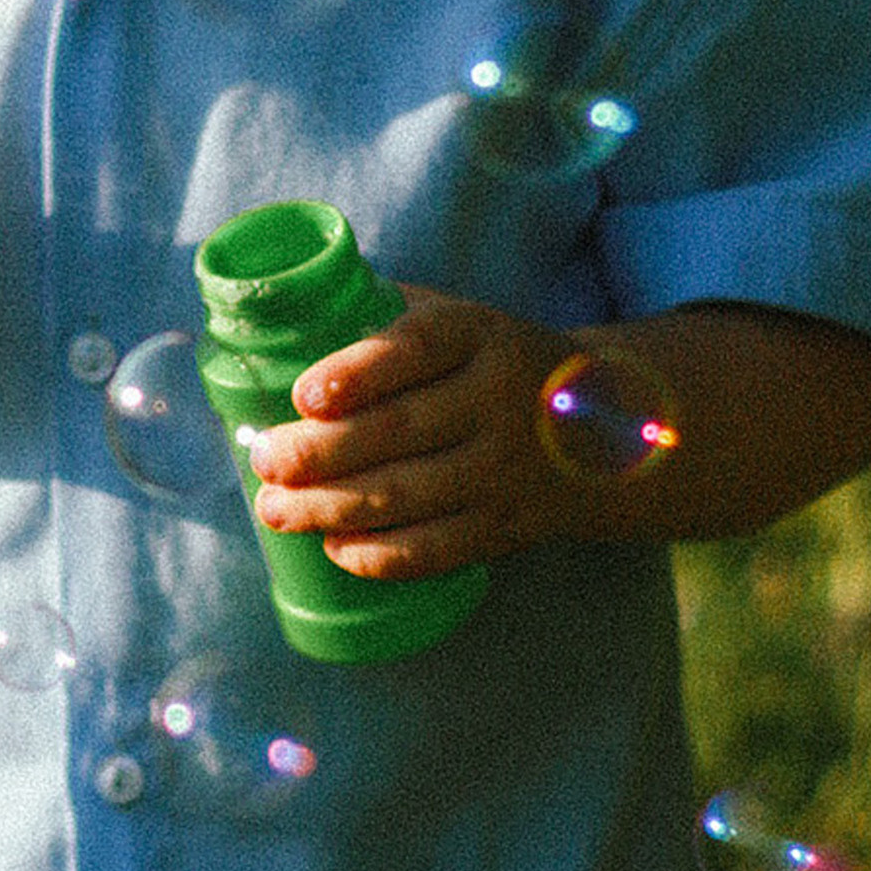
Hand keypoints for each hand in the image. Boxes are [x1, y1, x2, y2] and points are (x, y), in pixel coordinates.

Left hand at [238, 287, 566, 578]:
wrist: (608, 428)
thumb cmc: (494, 364)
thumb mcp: (463, 321)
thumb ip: (387, 316)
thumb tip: (285, 320)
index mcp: (479, 335)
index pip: (416, 348)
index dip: (356, 373)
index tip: (303, 395)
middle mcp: (498, 399)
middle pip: (395, 430)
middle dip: (315, 452)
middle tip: (262, 460)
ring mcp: (505, 468)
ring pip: (404, 496)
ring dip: (327, 508)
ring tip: (273, 510)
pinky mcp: (505, 525)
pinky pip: (433, 549)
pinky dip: (376, 555)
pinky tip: (332, 546)